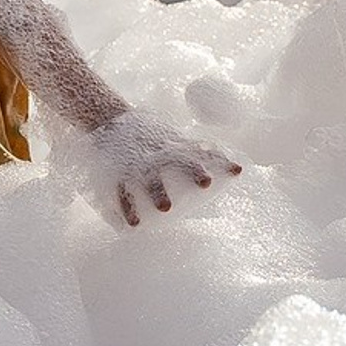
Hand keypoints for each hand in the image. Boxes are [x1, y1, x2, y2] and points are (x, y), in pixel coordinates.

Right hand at [91, 110, 240, 226]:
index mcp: (174, 146)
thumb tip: (234, 165)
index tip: (238, 169)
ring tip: (165, 208)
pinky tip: (133, 225)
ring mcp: (138, 165)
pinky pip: (121, 193)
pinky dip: (126, 208)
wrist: (107, 120)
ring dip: (158, 192)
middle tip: (207, 182)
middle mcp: (159, 154)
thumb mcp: (172, 137)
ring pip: (149, 179)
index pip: (203, 151)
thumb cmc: (148, 135)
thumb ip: (197, 150)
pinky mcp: (118, 174)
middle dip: (194, 170)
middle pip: (179, 161)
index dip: (221, 160)